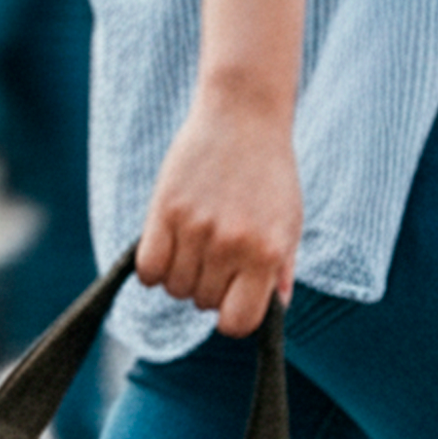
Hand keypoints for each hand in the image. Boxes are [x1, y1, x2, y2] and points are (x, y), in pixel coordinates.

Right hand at [136, 85, 302, 338]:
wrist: (244, 115)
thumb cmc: (270, 174)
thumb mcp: (290, 223)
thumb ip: (282, 271)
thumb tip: (275, 312)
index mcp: (267, 254)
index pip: (238, 323)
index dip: (232, 317)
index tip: (230, 299)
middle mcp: (232, 246)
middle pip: (202, 304)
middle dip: (208, 288)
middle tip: (216, 255)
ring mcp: (196, 228)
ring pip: (174, 288)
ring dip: (181, 275)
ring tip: (196, 244)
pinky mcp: (165, 210)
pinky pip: (148, 269)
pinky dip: (154, 268)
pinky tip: (167, 248)